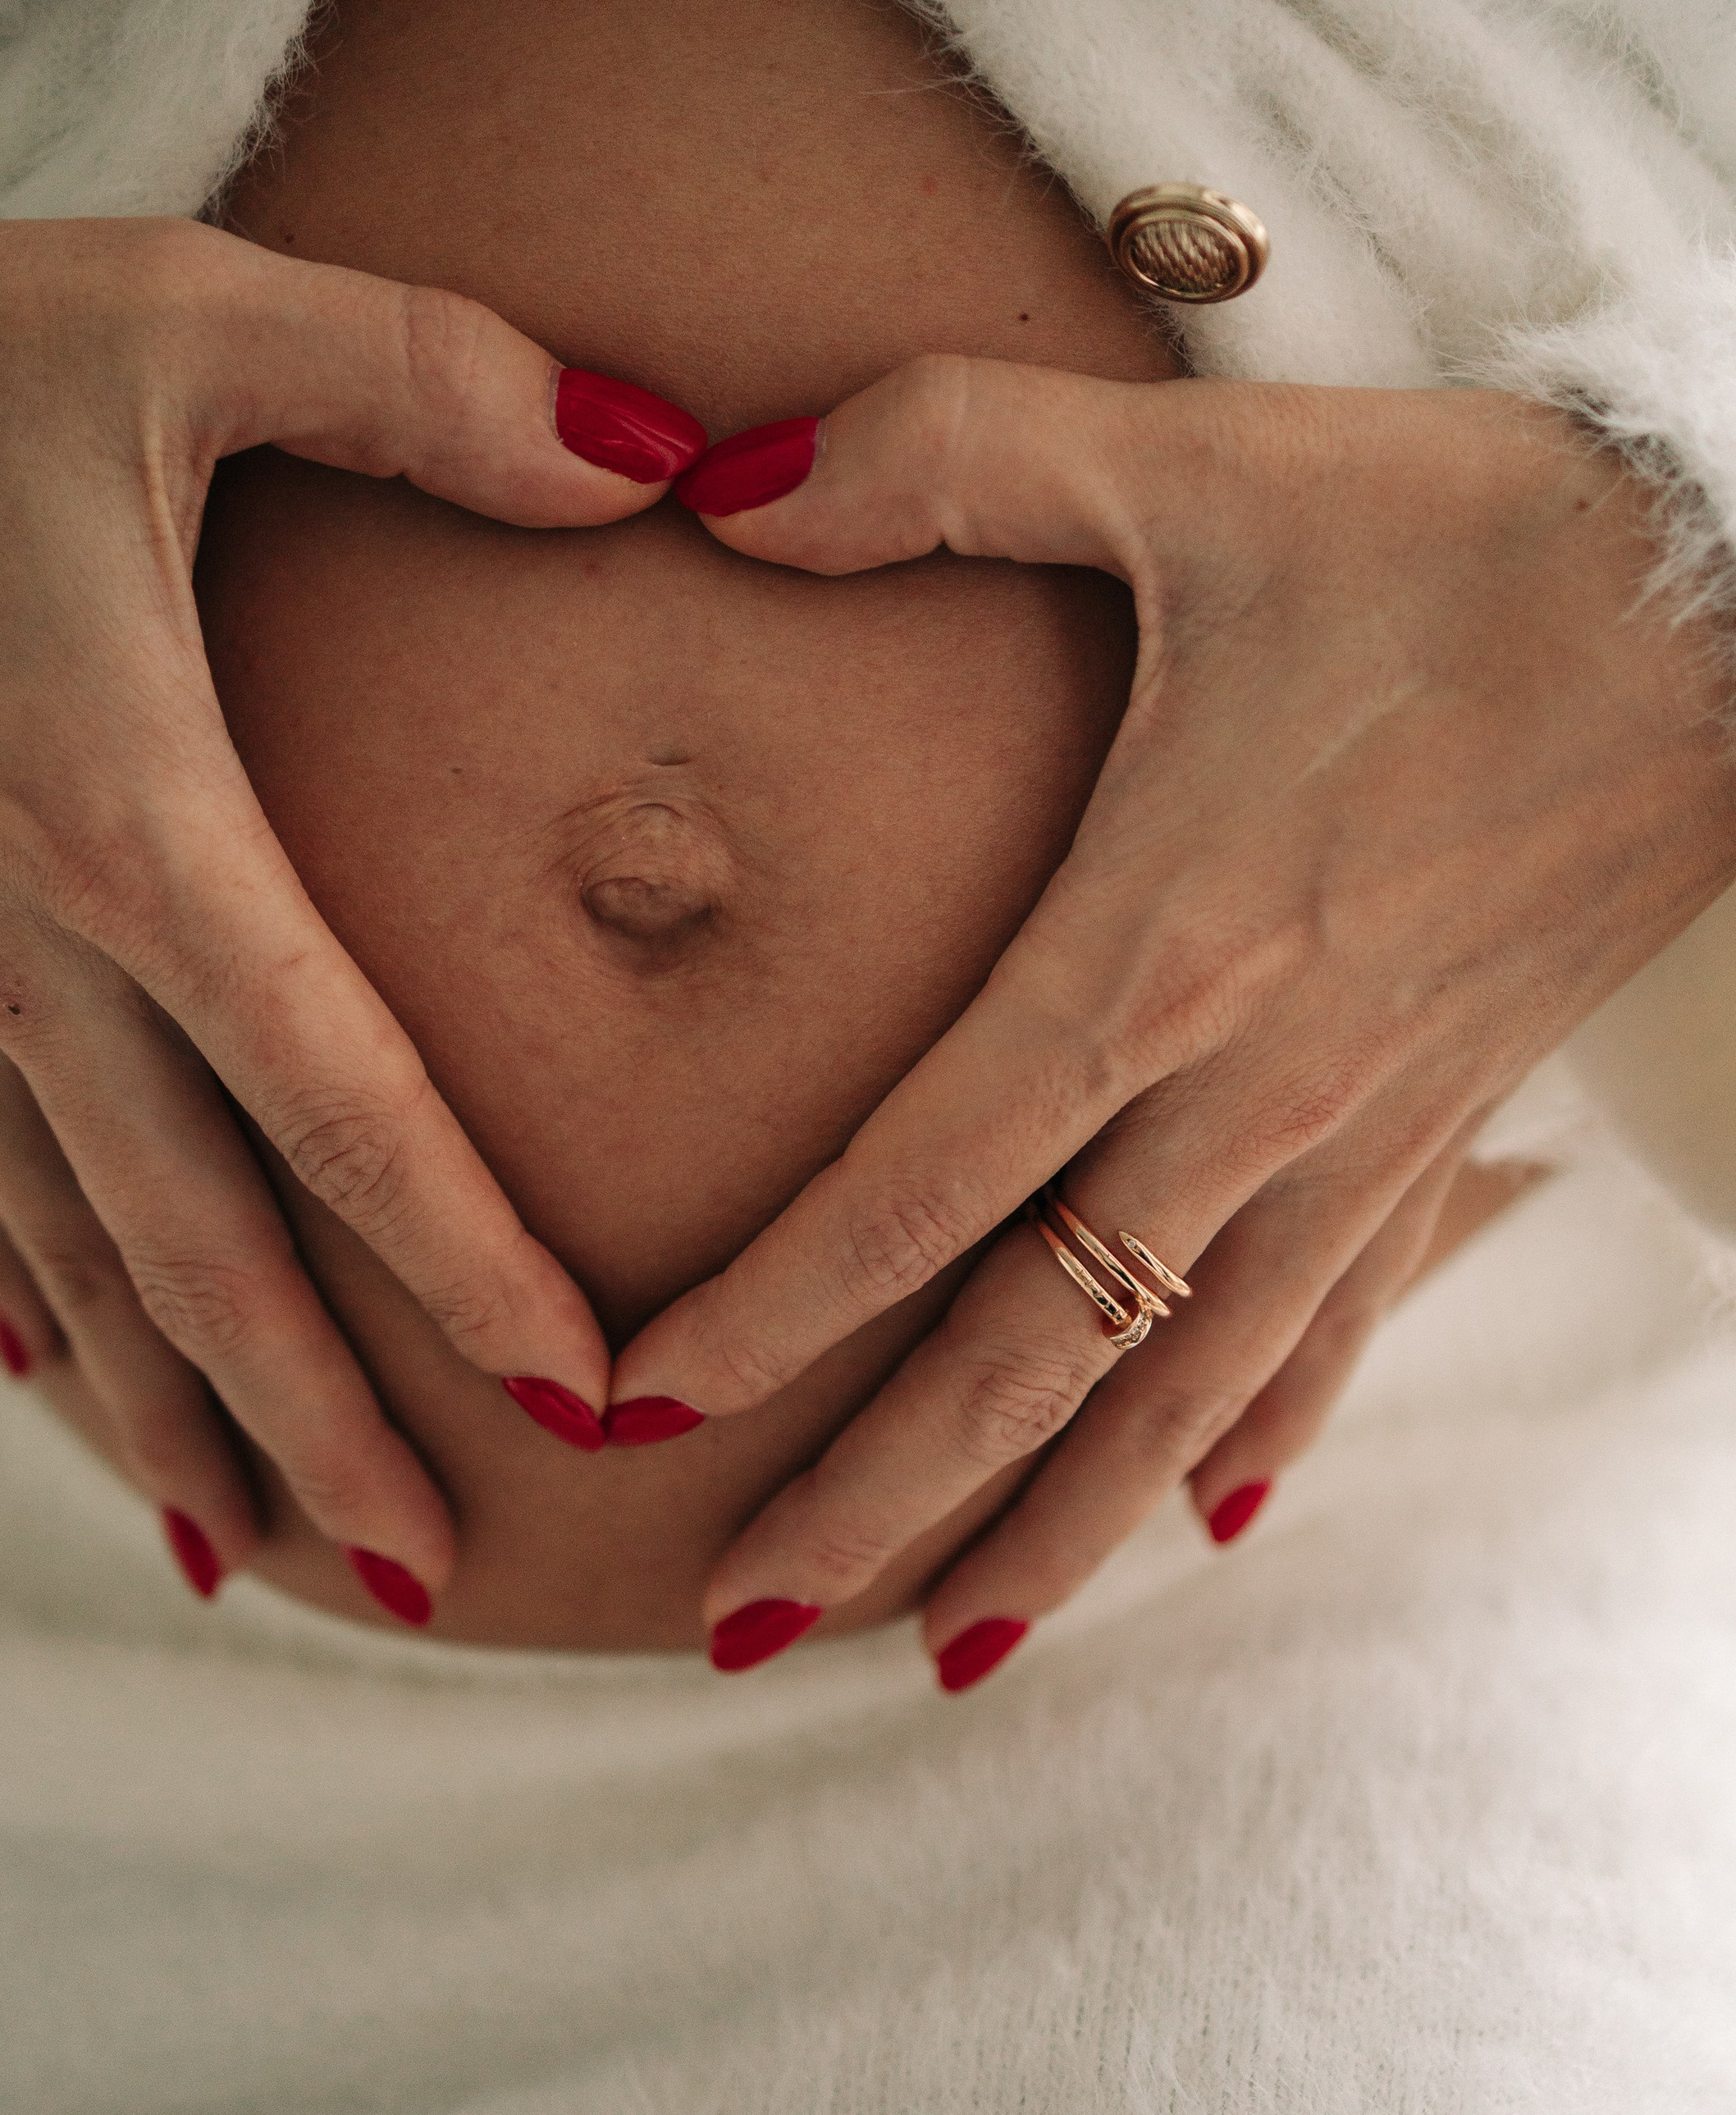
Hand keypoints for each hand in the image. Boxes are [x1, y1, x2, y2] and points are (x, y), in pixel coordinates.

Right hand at [0, 214, 700, 1601]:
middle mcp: (31, 948)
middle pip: (199, 1245)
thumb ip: (438, 388)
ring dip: (173, 1413)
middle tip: (438, 1580)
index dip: (462, 1257)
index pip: (336, 1097)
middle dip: (322, 1425)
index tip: (578, 1390)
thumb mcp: (190, 318)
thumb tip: (660, 456)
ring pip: (71, 1252)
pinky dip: (29, 1303)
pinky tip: (64, 1389)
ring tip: (268, 1561)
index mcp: (134, 826)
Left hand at [615, 361, 1735, 1679]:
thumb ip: (935, 458)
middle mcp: (1258, 1089)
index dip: (771, 1315)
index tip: (640, 1414)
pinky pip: (1339, 1325)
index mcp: (1164, 947)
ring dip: (1052, 1531)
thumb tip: (715, 486)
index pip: (921, 1188)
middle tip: (733, 1625)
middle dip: (877, 1501)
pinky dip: (1260, 1434)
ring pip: (1181, 1391)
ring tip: (934, 1656)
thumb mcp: (1193, 460)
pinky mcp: (1451, 1118)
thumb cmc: (1473, 522)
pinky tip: (1202, 1525)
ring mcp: (1369, 1130)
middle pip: (1032, 1353)